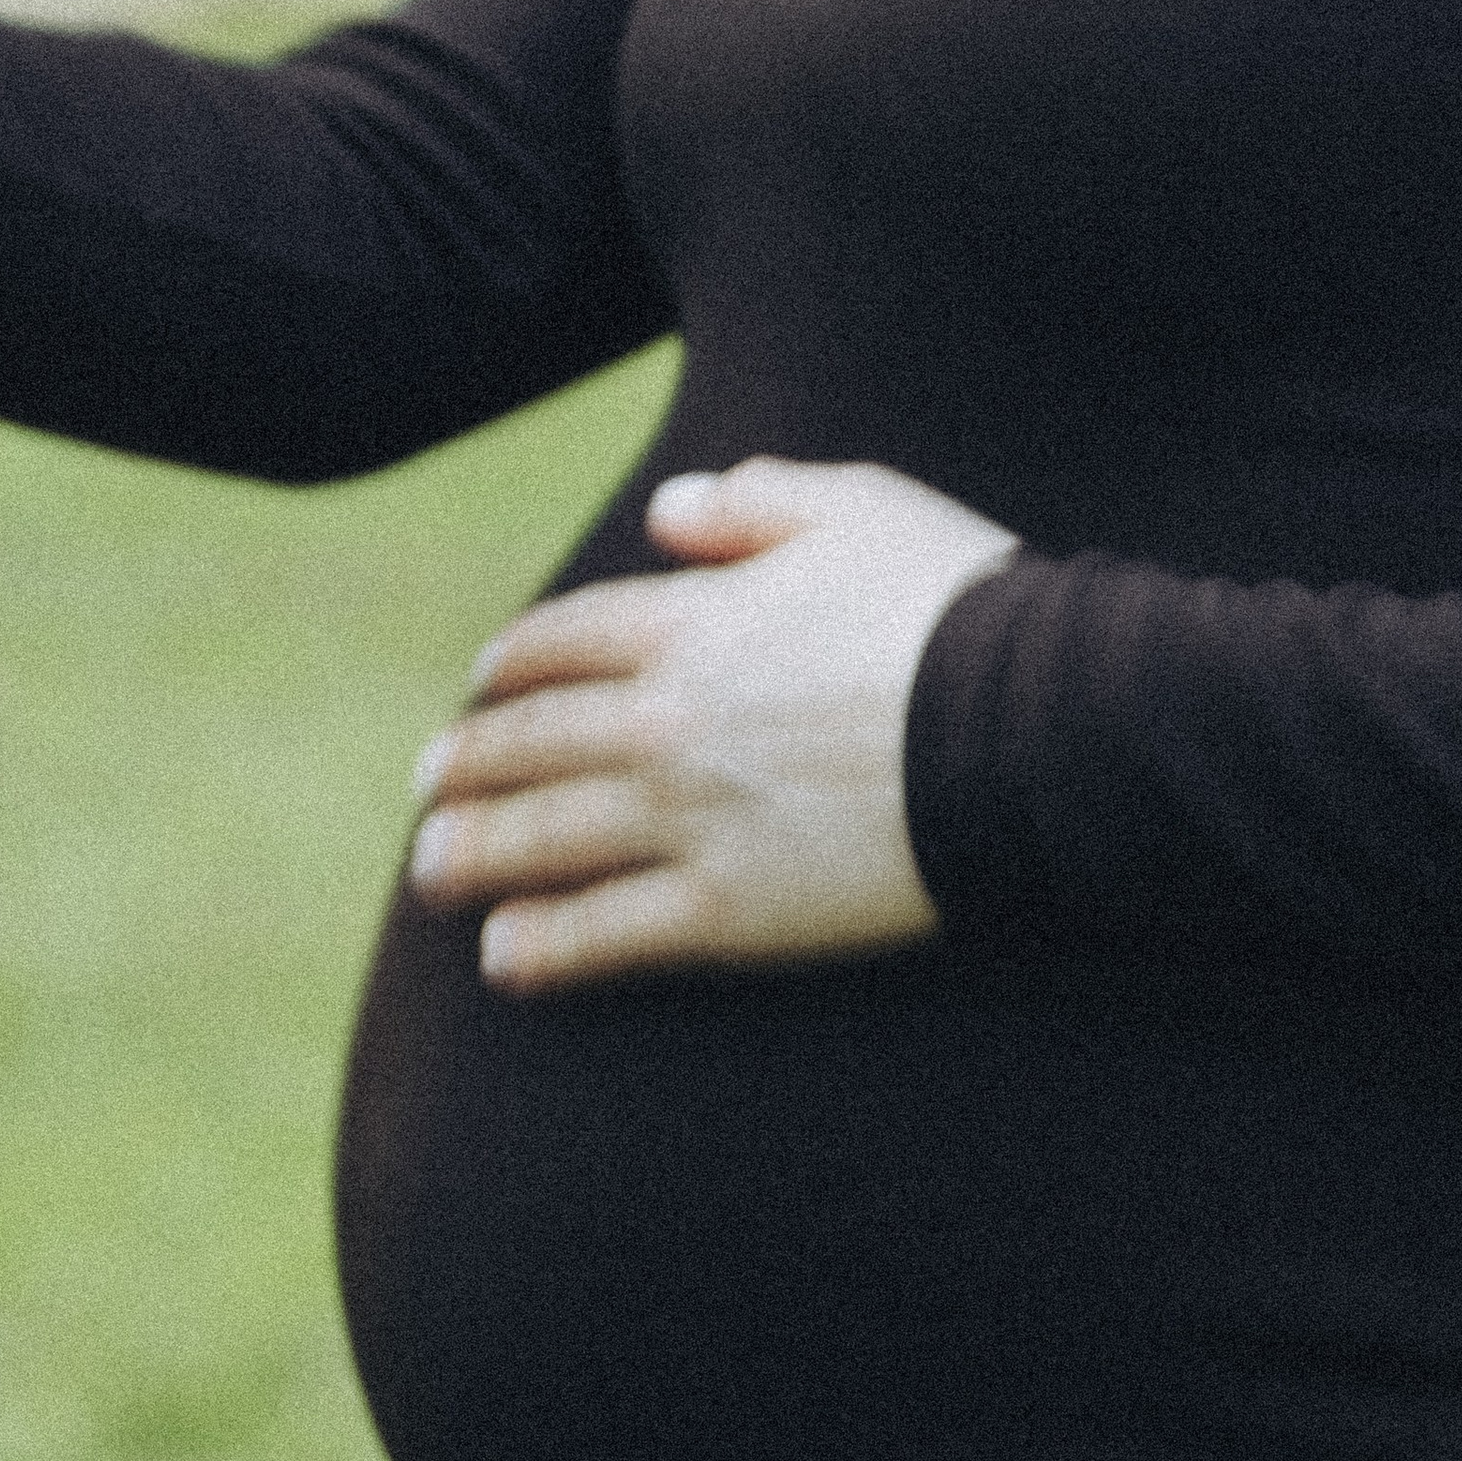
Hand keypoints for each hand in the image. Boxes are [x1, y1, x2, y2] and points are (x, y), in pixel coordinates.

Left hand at [408, 456, 1021, 991]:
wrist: (1031, 730)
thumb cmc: (960, 612)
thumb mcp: (861, 511)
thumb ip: (757, 502)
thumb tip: (670, 508)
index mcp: (693, 622)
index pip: (565, 642)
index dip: (513, 665)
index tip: (485, 682)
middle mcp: (667, 720)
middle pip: (531, 742)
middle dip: (469, 763)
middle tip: (429, 783)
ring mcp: (688, 819)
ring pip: (545, 838)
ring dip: (475, 853)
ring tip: (433, 869)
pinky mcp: (726, 909)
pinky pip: (606, 933)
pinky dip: (543, 947)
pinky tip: (501, 958)